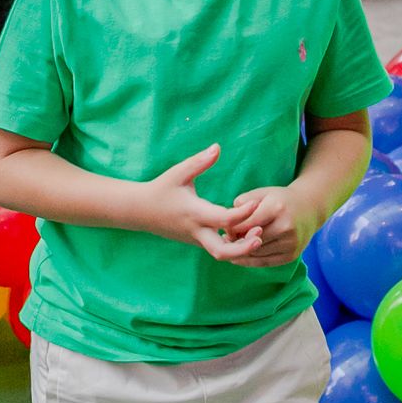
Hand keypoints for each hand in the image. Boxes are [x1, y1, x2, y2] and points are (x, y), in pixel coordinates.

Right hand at [132, 144, 262, 260]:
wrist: (140, 210)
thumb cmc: (161, 189)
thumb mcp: (178, 173)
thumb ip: (199, 161)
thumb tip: (218, 147)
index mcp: (195, 213)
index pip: (224, 219)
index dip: (243, 213)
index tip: (256, 203)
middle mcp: (197, 231)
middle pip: (223, 252)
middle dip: (245, 247)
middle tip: (261, 234)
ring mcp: (196, 240)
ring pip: (222, 255)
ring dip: (241, 249)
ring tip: (257, 235)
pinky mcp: (197, 242)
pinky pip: (218, 249)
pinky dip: (233, 247)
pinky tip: (245, 235)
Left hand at [223, 185, 312, 266]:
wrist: (310, 209)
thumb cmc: (280, 199)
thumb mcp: (262, 193)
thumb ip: (242, 203)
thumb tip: (229, 223)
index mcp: (276, 208)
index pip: (247, 223)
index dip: (232, 227)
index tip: (225, 227)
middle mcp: (286, 227)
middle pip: (251, 240)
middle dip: (236, 240)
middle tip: (226, 238)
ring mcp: (290, 243)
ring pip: (257, 253)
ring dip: (242, 251)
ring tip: (231, 245)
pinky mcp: (291, 256)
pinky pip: (265, 262)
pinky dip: (251, 261)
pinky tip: (241, 255)